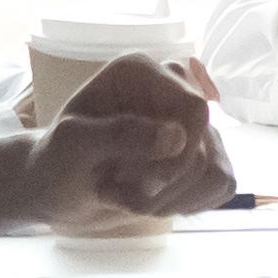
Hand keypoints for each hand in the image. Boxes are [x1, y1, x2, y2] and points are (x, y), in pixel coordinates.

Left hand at [0, 55, 233, 231]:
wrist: (59, 189)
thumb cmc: (57, 160)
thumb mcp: (73, 145)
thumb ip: (119, 135)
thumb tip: (176, 137)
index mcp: (142, 72)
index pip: (194, 109)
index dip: (177, 154)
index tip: (143, 182)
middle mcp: (172, 90)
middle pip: (205, 144)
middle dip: (164, 184)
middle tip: (120, 189)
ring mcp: (190, 126)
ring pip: (215, 171)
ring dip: (171, 200)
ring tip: (130, 197)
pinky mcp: (202, 155)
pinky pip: (220, 185)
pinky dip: (188, 204)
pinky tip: (153, 202)